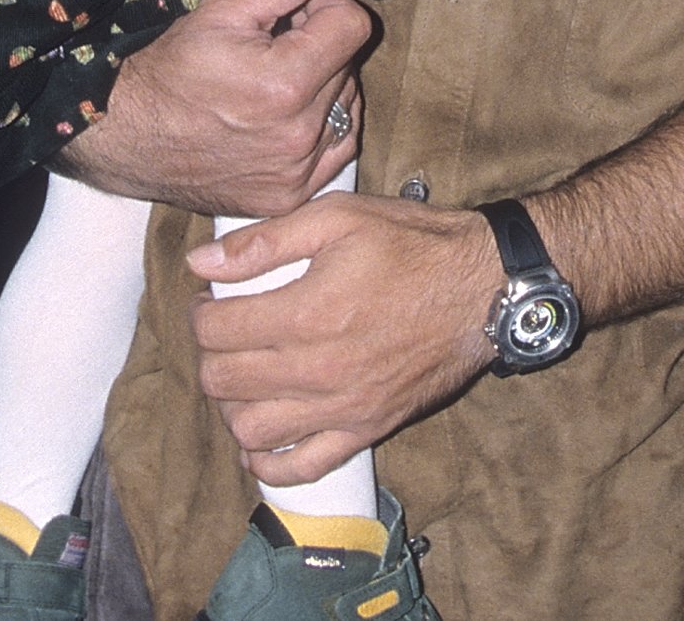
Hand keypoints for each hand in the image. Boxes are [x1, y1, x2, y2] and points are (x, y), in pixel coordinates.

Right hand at [55, 0, 367, 218]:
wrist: (128, 137)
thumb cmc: (170, 69)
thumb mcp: (225, 9)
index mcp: (286, 84)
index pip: (354, 26)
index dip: (326, 6)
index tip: (293, 11)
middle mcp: (299, 135)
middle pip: (348, 65)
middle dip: (318, 45)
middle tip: (272, 45)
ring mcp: (297, 172)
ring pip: (347, 106)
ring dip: (323, 85)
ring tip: (273, 81)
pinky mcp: (292, 195)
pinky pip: (338, 148)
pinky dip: (322, 127)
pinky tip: (284, 115)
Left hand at [187, 192, 498, 485]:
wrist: (483, 287)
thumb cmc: (414, 245)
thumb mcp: (339, 217)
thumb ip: (265, 240)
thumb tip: (201, 261)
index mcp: (307, 312)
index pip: (216, 332)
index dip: (201, 312)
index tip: (212, 299)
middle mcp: (319, 369)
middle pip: (224, 381)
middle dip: (210, 354)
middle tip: (225, 332)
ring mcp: (342, 407)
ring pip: (251, 429)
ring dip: (232, 404)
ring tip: (243, 376)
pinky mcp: (365, 429)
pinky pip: (301, 466)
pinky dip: (268, 461)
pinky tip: (260, 438)